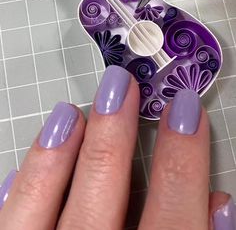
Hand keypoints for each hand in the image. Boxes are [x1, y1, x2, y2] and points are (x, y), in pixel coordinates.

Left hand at [0, 66, 234, 228]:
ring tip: (72, 111)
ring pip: (41, 198)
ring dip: (60, 149)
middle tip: (120, 86)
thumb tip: (219, 206)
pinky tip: (34, 158)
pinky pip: (7, 221)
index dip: (184, 154)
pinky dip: (24, 184)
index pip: (174, 207)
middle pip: (102, 185)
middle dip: (115, 129)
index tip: (185, 110)